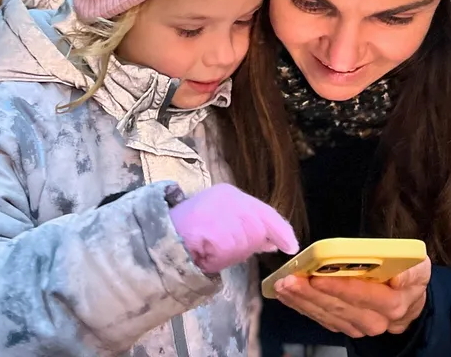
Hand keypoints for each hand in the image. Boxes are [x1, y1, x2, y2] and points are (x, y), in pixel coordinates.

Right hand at [169, 183, 298, 273]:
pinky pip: (231, 254)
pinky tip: (205, 250)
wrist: (159, 232)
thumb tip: (271, 242)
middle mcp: (232, 200)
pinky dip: (219, 258)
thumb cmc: (185, 226)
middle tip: (223, 245)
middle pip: (258, 230)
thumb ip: (245, 225)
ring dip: (231, 252)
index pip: (265, 212)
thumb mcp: (217, 216)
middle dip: (248, 244)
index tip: (291, 245)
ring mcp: (226, 216)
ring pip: (246, 244)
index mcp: (230, 193)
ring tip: (208, 245)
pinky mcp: (220, 232)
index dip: (280, 230)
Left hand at [274, 257, 430, 337]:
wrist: (407, 304)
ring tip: (282, 285)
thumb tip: (398, 275)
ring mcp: (355, 326)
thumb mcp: (418, 268)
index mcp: (392, 304)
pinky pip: (319, 317)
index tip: (317, 277)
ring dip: (300, 300)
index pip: (362, 296)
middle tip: (289, 280)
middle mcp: (373, 320)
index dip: (338, 287)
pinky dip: (301, 306)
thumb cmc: (408, 278)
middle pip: (338, 307)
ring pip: (325, 314)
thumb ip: (410, 270)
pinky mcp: (342, 325)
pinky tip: (288, 295)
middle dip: (310, 293)